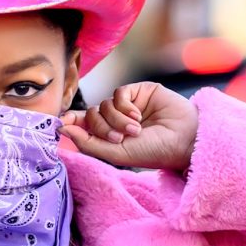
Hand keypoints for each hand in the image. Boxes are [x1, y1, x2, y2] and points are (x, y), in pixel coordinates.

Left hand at [60, 82, 197, 173]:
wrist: (183, 139)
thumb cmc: (152, 152)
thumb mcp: (115, 153)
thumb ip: (87, 142)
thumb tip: (62, 127)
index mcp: (109, 136)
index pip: (83, 124)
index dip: (72, 121)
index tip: (63, 121)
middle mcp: (116, 120)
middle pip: (91, 114)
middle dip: (102, 127)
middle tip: (119, 138)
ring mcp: (127, 105)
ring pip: (104, 104)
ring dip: (116, 119)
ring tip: (135, 130)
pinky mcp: (139, 91)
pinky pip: (118, 93)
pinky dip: (124, 106)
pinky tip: (138, 116)